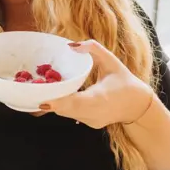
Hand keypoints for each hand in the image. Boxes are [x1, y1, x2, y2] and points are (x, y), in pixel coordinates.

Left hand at [39, 40, 154, 128]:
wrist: (138, 105)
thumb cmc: (124, 80)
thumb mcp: (111, 60)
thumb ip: (93, 49)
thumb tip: (71, 44)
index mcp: (101, 97)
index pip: (78, 103)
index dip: (60, 103)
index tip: (44, 102)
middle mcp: (96, 113)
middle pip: (67, 109)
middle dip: (50, 101)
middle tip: (32, 92)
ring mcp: (93, 121)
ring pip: (67, 113)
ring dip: (55, 103)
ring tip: (39, 92)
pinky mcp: (90, 125)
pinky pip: (72, 115)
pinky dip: (64, 106)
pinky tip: (56, 97)